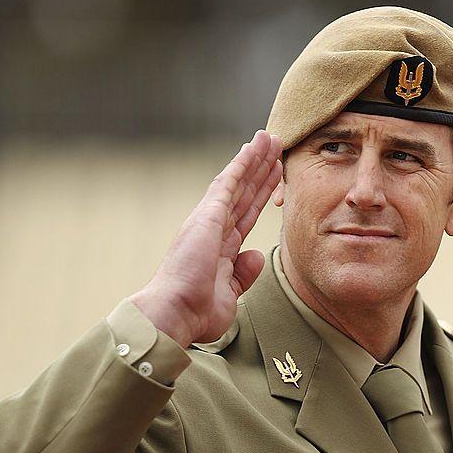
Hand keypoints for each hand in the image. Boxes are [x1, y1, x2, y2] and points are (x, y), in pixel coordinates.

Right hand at [130, 130, 282, 347]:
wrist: (175, 313)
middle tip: (276, 147)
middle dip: (260, 170)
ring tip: (270, 139)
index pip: (246, 214)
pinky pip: (229, 183)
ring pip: (238, 182)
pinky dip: (241, 164)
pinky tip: (253, 148)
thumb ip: (243, 273)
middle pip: (244, 193)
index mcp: (218, 247)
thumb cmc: (196, 312)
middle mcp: (213, 229)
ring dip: (255, 159)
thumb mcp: (229, 294)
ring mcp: (209, 220)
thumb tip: (256, 255)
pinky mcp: (207, 215)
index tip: (275, 176)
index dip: (261, 193)